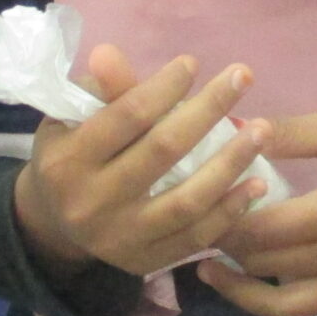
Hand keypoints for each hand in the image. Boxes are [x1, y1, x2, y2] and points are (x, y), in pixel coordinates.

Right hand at [13, 44, 270, 278]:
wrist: (55, 225)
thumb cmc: (71, 155)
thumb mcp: (71, 118)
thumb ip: (100, 90)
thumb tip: (110, 53)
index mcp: (68, 160)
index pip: (127, 116)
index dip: (164, 87)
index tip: (193, 63)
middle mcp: (93, 203)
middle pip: (164, 151)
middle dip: (209, 109)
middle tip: (242, 77)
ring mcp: (121, 239)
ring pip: (188, 201)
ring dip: (232, 162)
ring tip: (262, 131)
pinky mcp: (145, 262)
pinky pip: (197, 236)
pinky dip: (231, 210)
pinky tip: (257, 183)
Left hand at [202, 109, 316, 315]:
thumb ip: (291, 132)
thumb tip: (235, 129)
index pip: (262, 229)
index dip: (221, 219)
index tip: (198, 199)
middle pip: (267, 267)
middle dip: (224, 249)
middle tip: (198, 225)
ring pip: (289, 310)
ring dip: (244, 298)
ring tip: (212, 275)